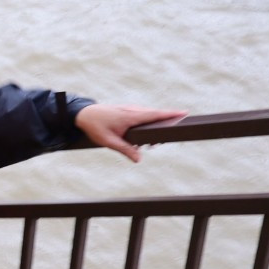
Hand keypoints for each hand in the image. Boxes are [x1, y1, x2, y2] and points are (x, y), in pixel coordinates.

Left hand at [74, 104, 189, 162]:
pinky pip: (144, 116)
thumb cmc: (96, 126)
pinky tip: (143, 138)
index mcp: (132, 116)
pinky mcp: (129, 111)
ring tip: (150, 143)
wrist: (84, 114)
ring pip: (150, 117)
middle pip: (156, 116)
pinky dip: (147, 125)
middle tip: (157, 144)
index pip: (156, 114)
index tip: (185, 113)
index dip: (171, 114)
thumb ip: (125, 150)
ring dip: (154, 128)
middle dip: (163, 128)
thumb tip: (139, 160)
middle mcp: (134, 110)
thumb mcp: (109, 142)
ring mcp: (132, 109)